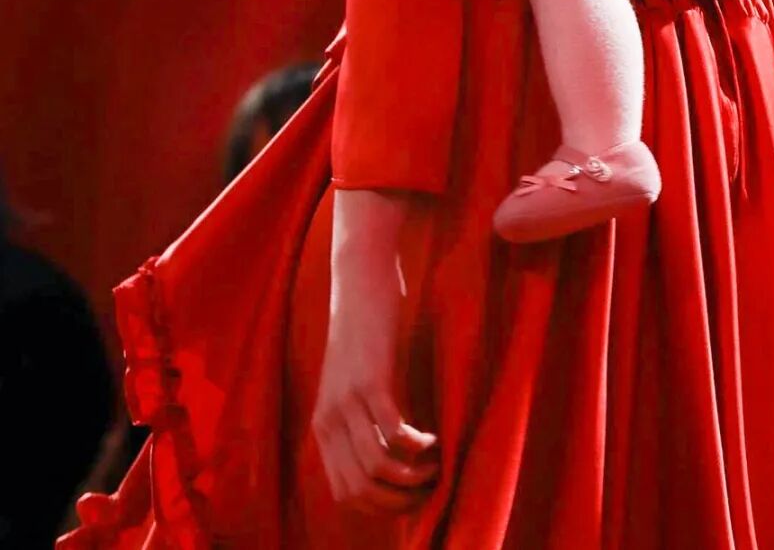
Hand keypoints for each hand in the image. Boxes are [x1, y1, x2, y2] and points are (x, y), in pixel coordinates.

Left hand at [312, 189, 437, 512]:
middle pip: (363, 490)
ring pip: (378, 468)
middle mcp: (328, 421)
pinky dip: (419, 446)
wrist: (358, 279)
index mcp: (322, 427)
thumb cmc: (366, 329)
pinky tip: (435, 438)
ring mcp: (347, 402)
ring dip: (414, 477)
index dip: (382, 508)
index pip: (346, 495)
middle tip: (431, 488)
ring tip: (437, 464)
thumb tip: (391, 462)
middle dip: (401, 501)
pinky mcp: (370, 380)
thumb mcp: (355, 382)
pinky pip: (394, 433)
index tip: (413, 499)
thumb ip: (363, 419)